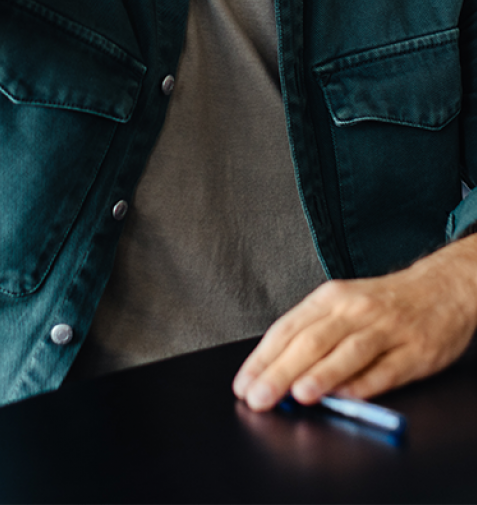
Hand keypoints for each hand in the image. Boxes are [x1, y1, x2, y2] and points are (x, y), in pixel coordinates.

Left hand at [232, 237, 476, 410]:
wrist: (441, 287)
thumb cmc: (384, 302)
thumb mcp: (344, 305)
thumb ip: (313, 335)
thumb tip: (277, 371)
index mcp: (331, 298)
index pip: (288, 328)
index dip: (263, 358)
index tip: (244, 383)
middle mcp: (355, 310)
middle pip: (312, 341)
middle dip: (281, 371)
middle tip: (259, 396)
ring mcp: (387, 329)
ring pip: (349, 352)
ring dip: (323, 374)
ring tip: (299, 394)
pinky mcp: (415, 350)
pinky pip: (388, 369)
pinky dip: (367, 384)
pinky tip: (348, 397)